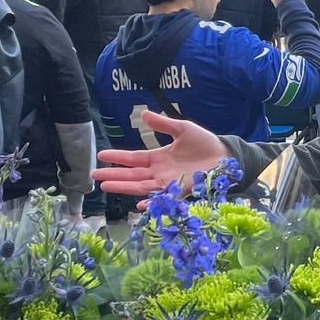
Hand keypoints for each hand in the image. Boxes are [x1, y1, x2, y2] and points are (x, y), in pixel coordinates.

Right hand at [93, 113, 227, 194]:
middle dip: (113, 176)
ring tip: (105, 187)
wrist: (226, 155)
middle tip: (94, 176)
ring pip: (142, 187)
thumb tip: (142, 114)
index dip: (118, 157)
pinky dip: (152, 203)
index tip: (101, 155)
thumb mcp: (182, 128)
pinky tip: (139, 205)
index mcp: (159, 158)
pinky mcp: (181, 191)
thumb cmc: (204, 143)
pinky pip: (164, 198)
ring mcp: (169, 183)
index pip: (133, 159)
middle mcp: (160, 172)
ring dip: (124, 187)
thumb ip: (163, 124)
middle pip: (132, 175)